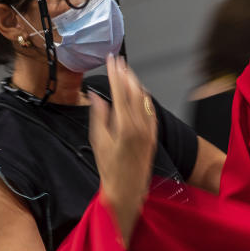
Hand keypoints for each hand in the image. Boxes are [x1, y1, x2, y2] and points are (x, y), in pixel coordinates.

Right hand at [89, 55, 158, 246]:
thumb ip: (99, 116)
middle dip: (126, 74)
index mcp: (124, 126)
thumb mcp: (98, 142)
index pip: (120, 92)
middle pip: (133, 92)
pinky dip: (144, 99)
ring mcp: (149, 130)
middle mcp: (140, 126)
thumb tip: (95, 96)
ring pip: (143, 100)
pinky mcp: (153, 136)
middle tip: (119, 61)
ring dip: (135, 84)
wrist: (127, 189)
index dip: (115, 74)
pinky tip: (140, 93)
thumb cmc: (109, 169)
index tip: (111, 60)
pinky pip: (150, 111)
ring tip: (127, 72)